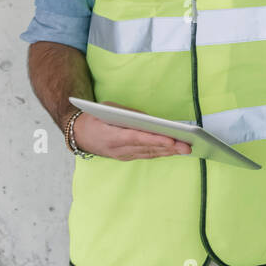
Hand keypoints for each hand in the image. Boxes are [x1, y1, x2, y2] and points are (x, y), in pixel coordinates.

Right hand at [72, 101, 191, 160]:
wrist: (78, 134)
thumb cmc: (94, 117)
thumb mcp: (109, 108)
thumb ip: (130, 114)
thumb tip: (151, 120)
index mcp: (112, 136)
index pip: (138, 138)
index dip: (156, 140)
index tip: (172, 140)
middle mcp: (118, 149)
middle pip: (147, 148)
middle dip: (169, 148)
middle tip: (188, 146)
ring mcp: (122, 155)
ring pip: (148, 154)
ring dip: (168, 152)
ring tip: (186, 148)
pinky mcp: (125, 157)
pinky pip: (145, 155)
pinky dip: (160, 153)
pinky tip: (173, 150)